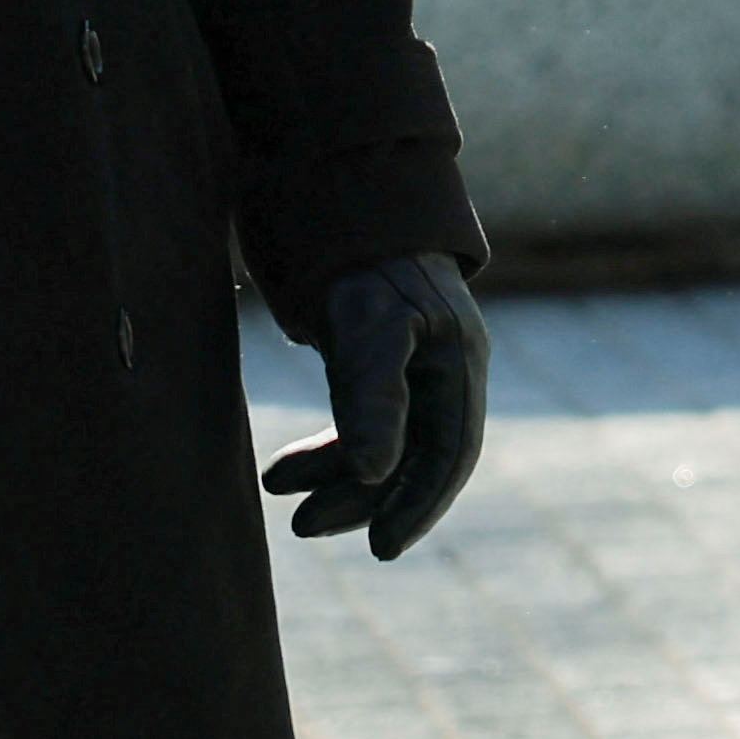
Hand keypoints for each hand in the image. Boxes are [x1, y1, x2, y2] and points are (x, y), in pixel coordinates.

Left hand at [269, 254, 486, 554]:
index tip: (380, 547)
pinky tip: (283, 468)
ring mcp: (410, 362)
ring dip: (333, 476)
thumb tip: (374, 474)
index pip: (450, 452)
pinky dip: (324, 448)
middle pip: (414, 455)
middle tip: (303, 528)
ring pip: (381, 442)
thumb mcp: (366, 327)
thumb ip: (371, 398)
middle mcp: (443, 367)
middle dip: (361, 497)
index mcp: (460, 361)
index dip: (419, 505)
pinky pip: (358, 420)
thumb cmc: (357, 257)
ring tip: (279, 493)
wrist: (333, 191)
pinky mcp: (373, 357)